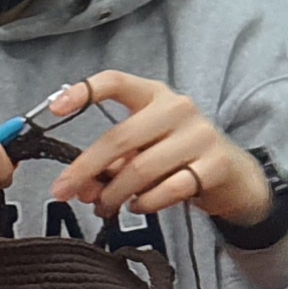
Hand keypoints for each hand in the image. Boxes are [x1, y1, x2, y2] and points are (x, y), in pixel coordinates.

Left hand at [45, 72, 270, 227]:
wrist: (233, 176)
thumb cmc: (179, 158)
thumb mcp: (144, 151)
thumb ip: (111, 164)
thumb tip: (79, 187)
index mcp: (155, 95)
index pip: (116, 81)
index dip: (84, 92)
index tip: (53, 108)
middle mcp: (178, 108)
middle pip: (120, 136)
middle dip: (85, 169)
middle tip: (63, 192)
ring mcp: (199, 135)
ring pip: (141, 168)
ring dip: (115, 193)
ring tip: (105, 206)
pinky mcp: (214, 165)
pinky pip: (167, 189)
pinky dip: (145, 203)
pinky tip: (137, 207)